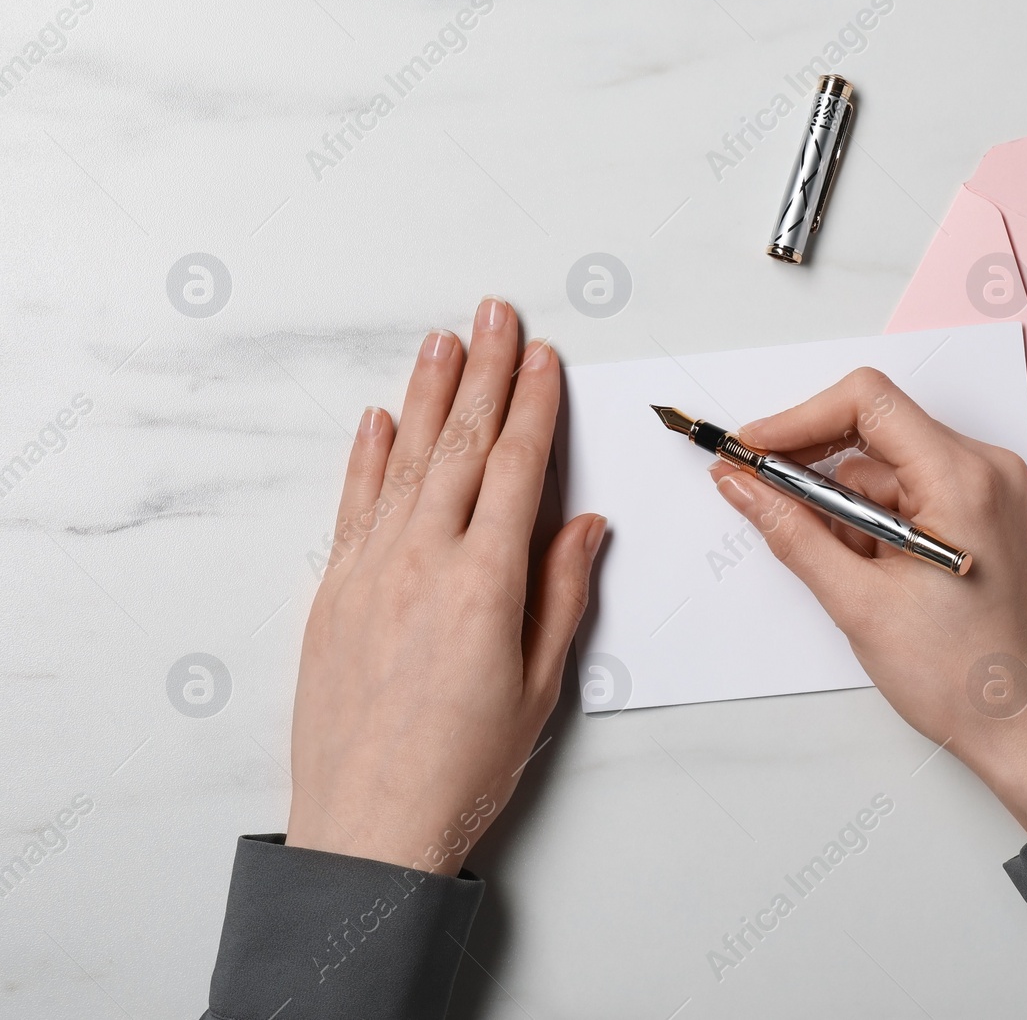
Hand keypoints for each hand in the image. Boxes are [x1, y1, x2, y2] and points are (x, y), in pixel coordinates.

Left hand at [284, 297, 604, 875]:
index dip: (534, 405)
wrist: (369, 824)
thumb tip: (582, 525)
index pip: (515, 467)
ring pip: (403, 460)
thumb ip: (563, 593)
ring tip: (443, 341)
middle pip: (460, 444)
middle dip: (485, 372)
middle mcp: (422, 561)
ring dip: (426, 394)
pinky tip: (378, 419)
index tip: (545, 358)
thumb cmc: (463, 766)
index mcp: (486, 581)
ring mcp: (370, 571)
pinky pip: (353, 505)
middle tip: (496, 313)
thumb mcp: (541, 686)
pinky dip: (366, 456)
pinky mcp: (333, 592)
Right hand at [711, 368, 1026, 834]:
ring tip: (847, 574)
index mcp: (963, 479)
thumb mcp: (857, 602)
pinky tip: (869, 574)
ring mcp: (985, 490)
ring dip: (843, 507)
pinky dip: (870, 523)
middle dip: (813, 468)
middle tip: (762, 498)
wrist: (1021, 726)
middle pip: (873, 429)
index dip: (797, 419)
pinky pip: (905, 491)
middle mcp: (983, 470)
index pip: (867, 402)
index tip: (751, 450)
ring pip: (883, 466)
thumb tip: (741, 484)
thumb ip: (791, 531)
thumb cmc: (964, 678)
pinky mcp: (978, 513)